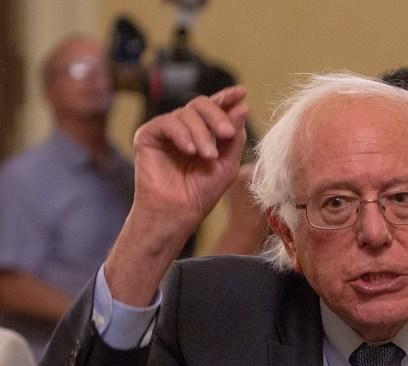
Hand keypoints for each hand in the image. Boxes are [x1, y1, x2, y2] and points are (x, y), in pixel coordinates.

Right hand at [132, 86, 249, 231]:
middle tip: (227, 134)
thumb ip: (235, 136)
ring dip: (201, 134)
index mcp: (204, 132)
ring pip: (186, 113)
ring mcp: (166, 130)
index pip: (215, 108)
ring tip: (207, 156)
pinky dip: (181, 134)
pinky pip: (166, 122)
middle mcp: (184, 127)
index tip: (241, 93)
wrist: (178, 212)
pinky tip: (189, 150)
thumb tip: (242, 106)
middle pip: (201, 104)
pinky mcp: (148, 135)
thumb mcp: (227, 163)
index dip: (227, 98)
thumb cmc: (202, 192)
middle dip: (217, 116)